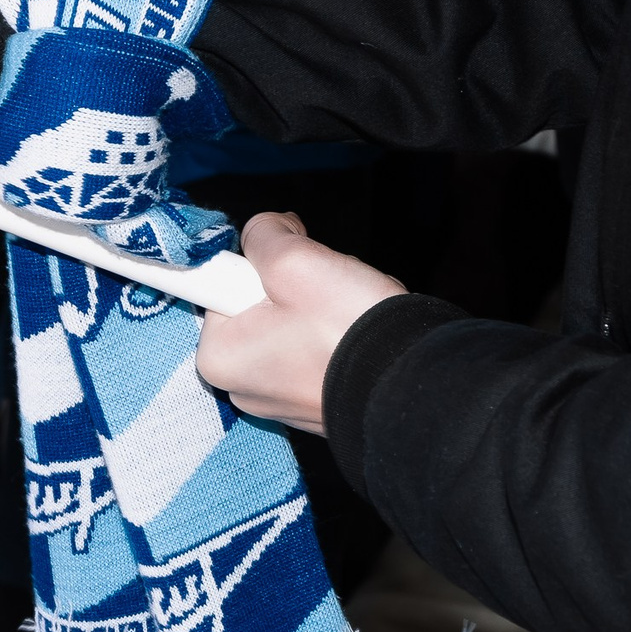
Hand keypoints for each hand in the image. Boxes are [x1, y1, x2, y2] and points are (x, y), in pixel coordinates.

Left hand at [195, 213, 405, 436]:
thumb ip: (265, 234)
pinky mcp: (310, 400)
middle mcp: (239, 385)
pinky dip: (332, 334)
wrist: (410, 385)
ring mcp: (277, 397)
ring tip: (346, 313)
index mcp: (220, 357)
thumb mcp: (296, 259)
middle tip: (325, 289)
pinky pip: (310, 348)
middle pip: (255, 303)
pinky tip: (353, 335)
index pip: (220, 283)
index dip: (258, 262)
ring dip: (316, 306)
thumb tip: (265, 231)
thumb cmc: (347, 330)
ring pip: (287, 322)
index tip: (290, 272)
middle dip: (291, 286)